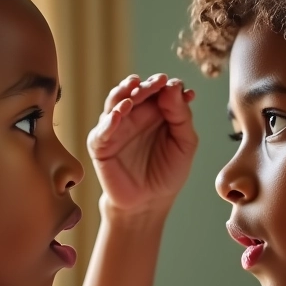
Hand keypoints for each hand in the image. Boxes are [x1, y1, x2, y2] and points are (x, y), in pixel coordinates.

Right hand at [89, 74, 197, 213]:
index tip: (183, 90)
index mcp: (156, 111)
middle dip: (147, 85)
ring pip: (115, 102)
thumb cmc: (168, 172)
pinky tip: (119, 113)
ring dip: (124, 93)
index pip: (160, 90)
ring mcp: (115, 127)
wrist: (149, 203)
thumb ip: (181, 116)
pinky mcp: (100, 144)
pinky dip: (109, 121)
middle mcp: (134, 114)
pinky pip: (102, 130)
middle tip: (158, 82)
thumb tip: (175, 86)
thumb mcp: (184, 143)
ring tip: (135, 89)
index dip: (169, 87)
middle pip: (136, 91)